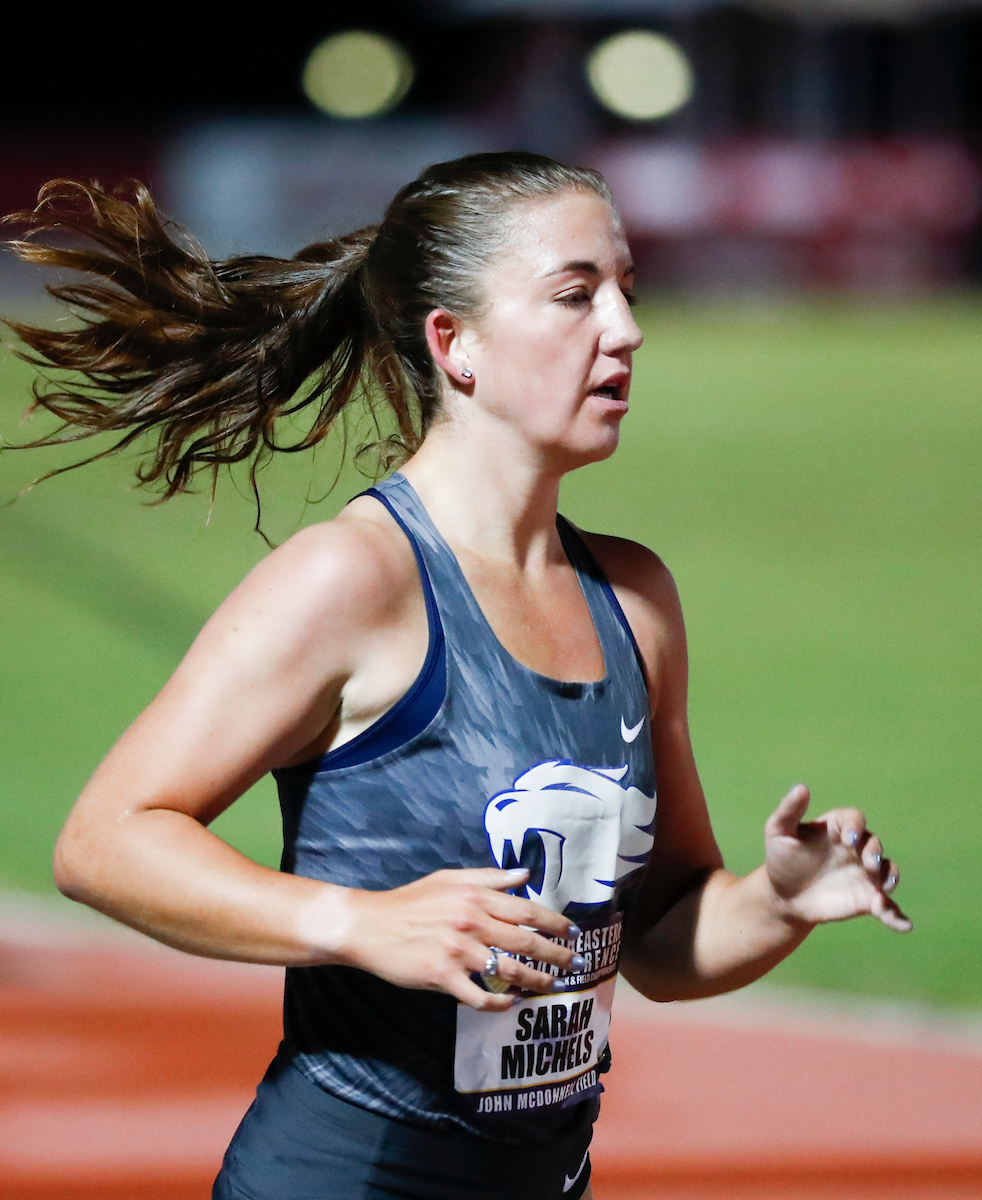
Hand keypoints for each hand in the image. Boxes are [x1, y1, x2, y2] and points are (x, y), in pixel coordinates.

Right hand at [323, 867, 580, 1010]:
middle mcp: (471, 922)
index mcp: (474, 896)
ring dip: (536, 981)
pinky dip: (501, 1003)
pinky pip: (481, 997)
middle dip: (557, 955)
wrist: (368, 925)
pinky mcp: (442, 977)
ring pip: (510, 971)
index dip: (555, 923)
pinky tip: (511, 1003)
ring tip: (550, 986)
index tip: (573, 933)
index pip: (527, 910)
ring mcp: (457, 952)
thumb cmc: (409, 901)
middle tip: (576, 964)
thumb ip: (489, 878)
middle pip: (526, 942)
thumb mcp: (449, 879)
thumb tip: (524, 875)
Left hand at [764, 785, 911, 932]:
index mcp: (838, 827)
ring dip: (890, 877)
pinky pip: (887, 906)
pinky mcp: (867, 898)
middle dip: (874, 852)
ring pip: (887, 871)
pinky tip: (904, 926)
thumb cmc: (782, 858)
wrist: (785, 894)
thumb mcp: (778, 832)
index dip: (854, 826)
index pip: (854, 820)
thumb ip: (789, 810)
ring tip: (886, 887)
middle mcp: (857, 848)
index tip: (848, 839)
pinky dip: (897, 916)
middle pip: (874, 844)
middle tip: (868, 864)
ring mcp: (864, 873)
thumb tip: (801, 787)